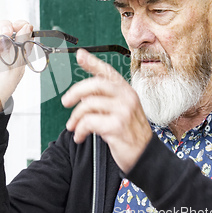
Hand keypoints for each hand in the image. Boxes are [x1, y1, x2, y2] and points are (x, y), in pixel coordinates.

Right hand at [0, 20, 32, 113]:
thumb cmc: (2, 84)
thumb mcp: (17, 62)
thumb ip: (22, 42)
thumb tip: (28, 26)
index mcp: (17, 50)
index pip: (20, 31)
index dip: (20, 25)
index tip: (19, 25)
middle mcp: (3, 48)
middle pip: (4, 26)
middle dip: (5, 28)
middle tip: (5, 35)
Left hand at [61, 49, 152, 173]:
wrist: (146, 157)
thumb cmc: (131, 134)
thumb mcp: (121, 112)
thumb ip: (105, 101)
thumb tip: (82, 96)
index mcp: (127, 91)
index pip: (108, 72)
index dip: (93, 62)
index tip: (80, 54)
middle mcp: (126, 97)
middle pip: (95, 84)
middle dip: (75, 92)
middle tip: (65, 102)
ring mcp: (123, 111)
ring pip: (88, 104)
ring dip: (75, 117)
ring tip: (73, 127)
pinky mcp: (117, 126)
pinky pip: (89, 122)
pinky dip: (80, 130)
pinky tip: (80, 136)